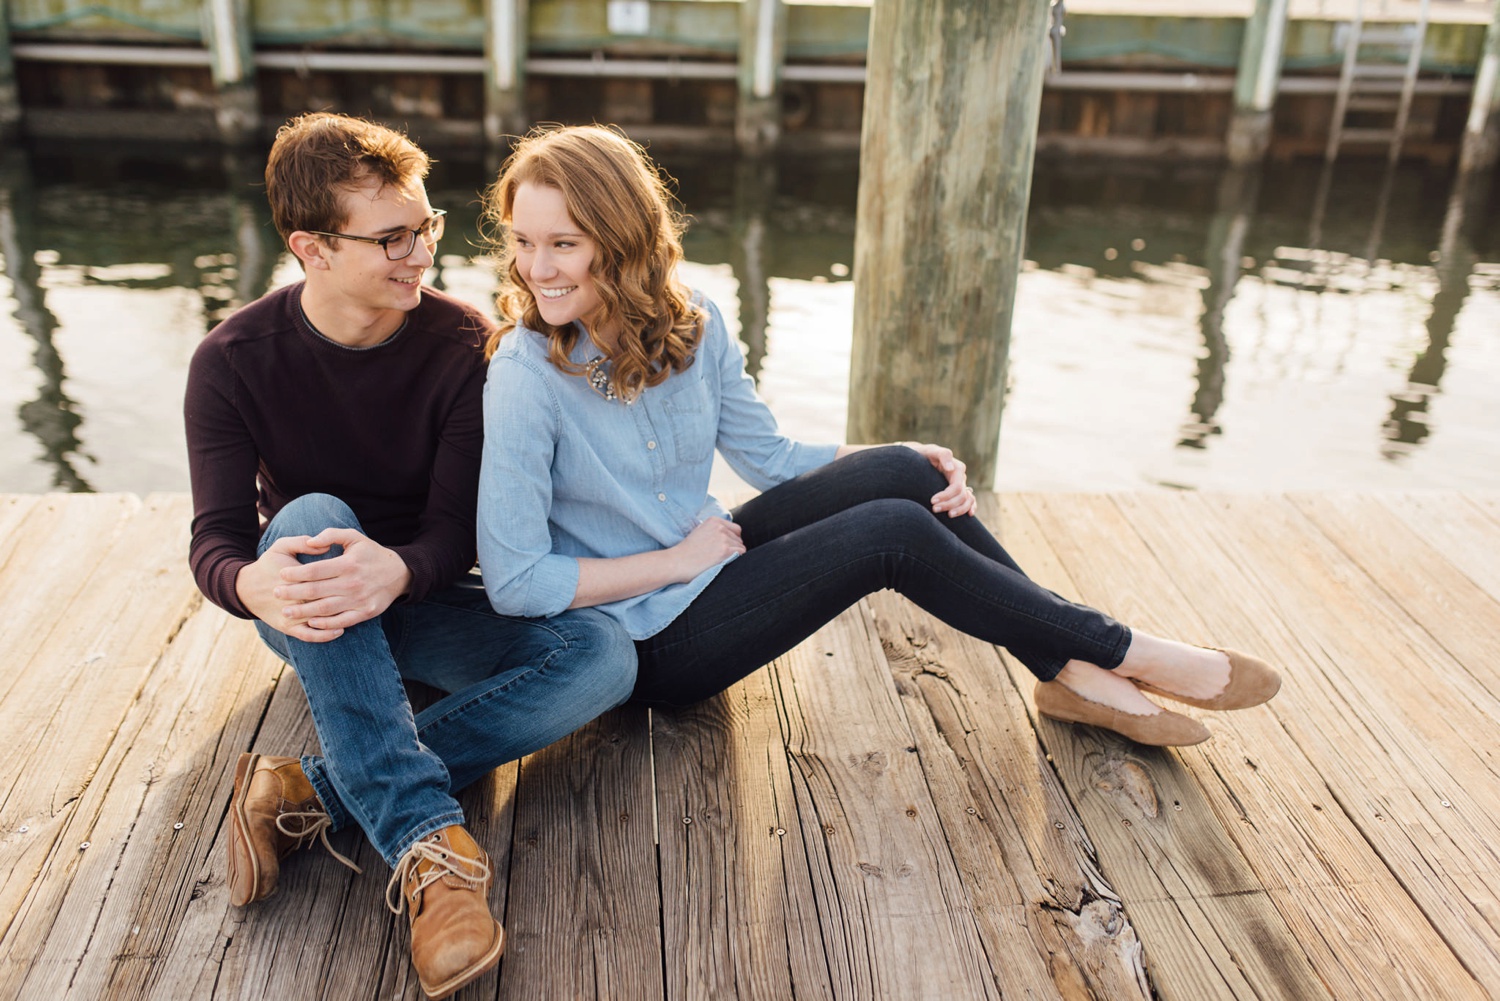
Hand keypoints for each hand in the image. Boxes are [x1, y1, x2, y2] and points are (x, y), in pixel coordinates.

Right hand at [235, 535, 347, 642]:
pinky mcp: (288, 628)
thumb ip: (302, 542)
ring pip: (318, 620)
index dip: (340, 576)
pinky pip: (309, 636)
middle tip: (362, 594)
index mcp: (294, 576)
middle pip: (322, 600)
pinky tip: (340, 630)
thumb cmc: (269, 564)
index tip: (357, 572)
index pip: (320, 577)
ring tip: (356, 612)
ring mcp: (290, 615)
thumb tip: (325, 546)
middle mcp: (293, 598)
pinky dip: (324, 635)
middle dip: (343, 598)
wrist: (247, 588)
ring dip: (338, 618)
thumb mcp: (282, 547)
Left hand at [271, 528, 412, 632]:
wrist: (400, 574)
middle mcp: (352, 583)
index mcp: (348, 564)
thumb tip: (311, 542)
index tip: (281, 574)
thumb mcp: (354, 537)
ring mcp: (359, 600)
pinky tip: (311, 622)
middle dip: (293, 593)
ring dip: (303, 611)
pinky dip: (325, 624)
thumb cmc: (371, 554)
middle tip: (276, 593)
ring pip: (325, 608)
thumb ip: (331, 535)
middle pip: (316, 590)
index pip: (315, 570)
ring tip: (286, 611)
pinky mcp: (364, 613)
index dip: (296, 573)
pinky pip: (341, 621)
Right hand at [668, 517, 744, 581]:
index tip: (724, 548)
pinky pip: (741, 554)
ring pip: (741, 547)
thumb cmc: (686, 552)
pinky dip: (735, 560)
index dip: (732, 540)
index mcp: (714, 520)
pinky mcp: (725, 551)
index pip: (736, 529)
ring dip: (733, 555)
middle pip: (739, 539)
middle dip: (732, 548)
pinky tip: (723, 563)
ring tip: (718, 560)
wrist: (676, 562)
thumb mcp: (700, 532)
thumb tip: (731, 536)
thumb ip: (714, 530)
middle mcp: (720, 527)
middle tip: (718, 556)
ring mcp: (723, 538)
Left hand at [899, 442, 976, 517]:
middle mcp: (961, 477)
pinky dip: (971, 507)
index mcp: (957, 468)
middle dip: (949, 504)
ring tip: (948, 516)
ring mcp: (961, 484)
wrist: (917, 458)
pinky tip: (969, 514)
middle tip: (934, 509)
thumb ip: (943, 455)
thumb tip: (950, 468)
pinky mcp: (958, 490)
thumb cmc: (923, 454)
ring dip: (960, 510)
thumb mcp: (930, 450)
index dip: (946, 496)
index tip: (932, 501)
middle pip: (961, 495)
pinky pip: (969, 500)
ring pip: (967, 500)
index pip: (956, 487)